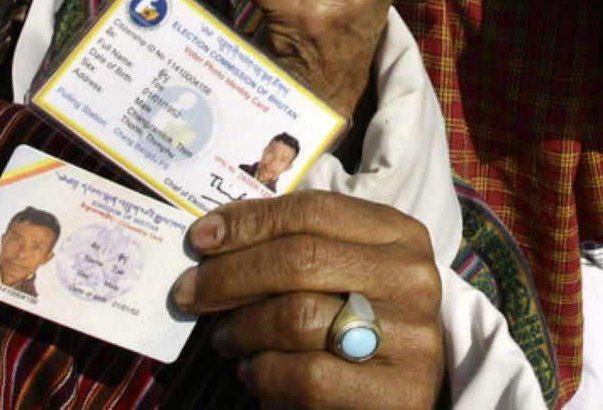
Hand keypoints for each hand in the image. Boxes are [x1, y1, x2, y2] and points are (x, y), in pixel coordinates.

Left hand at [172, 191, 445, 409]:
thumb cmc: (364, 324)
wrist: (410, 394)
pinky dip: (264, 374)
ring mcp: (410, 336)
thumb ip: (298, 248)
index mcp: (400, 235)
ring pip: (297, 317)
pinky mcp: (396, 392)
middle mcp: (412, 278)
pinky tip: (253, 373)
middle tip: (190, 293)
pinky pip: (305, 376)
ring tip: (226, 338)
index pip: (314, 211)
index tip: (201, 239)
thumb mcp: (347, 273)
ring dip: (243, 329)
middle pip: (301, 259)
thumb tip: (214, 238)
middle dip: (231, 275)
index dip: (250, 221)